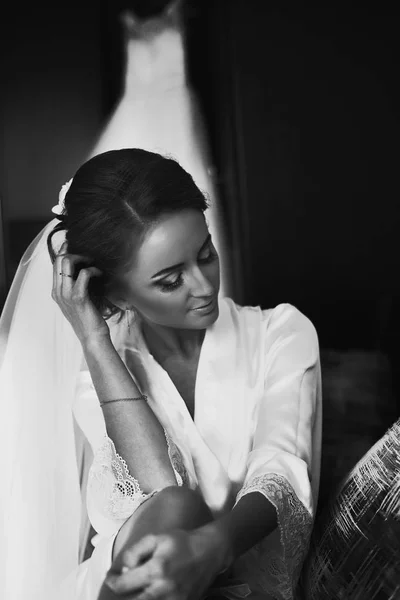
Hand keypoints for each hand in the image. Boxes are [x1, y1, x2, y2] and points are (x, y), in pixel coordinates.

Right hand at [52, 241, 109, 344]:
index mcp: (56, 292)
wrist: (92, 338)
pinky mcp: (78, 297)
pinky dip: (93, 270)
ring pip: (66, 262)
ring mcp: (66, 294)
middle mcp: (58, 292)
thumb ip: (78, 285)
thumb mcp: (79, 300)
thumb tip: (85, 268)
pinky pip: (83, 274)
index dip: (65, 251)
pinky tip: (100, 274)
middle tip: (89, 255)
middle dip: (74, 252)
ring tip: (93, 262)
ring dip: (82, 258)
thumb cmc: (89, 319)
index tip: (77, 246)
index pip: (55, 264)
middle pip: (58, 260)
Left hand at [104, 528, 225, 599]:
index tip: (111, 578)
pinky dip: (154, 599)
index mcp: (155, 570)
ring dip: (138, 598)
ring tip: (135, 591)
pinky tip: (152, 592)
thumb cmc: (182, 541)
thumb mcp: (156, 538)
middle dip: (123, 597)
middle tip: (122, 588)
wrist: (210, 551)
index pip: (124, 585)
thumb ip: (136, 552)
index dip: (113, 582)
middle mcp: (163, 589)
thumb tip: (123, 568)